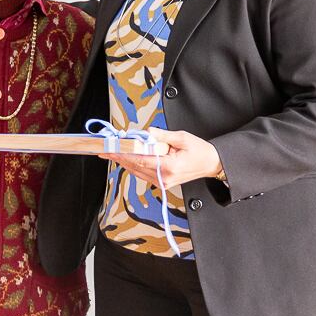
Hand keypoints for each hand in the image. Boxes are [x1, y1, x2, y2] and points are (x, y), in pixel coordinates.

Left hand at [102, 128, 221, 189]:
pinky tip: (126, 158)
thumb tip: (147, 133)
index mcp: (169, 166)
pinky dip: (133, 166)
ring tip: (112, 152)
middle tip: (104, 150)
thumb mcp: (182, 138)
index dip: (123, 154)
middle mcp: (164, 177)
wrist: (211, 164)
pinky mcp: (162, 182)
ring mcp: (163, 182)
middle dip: (119, 158)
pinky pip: (143, 174)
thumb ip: (162, 136)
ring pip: (137, 172)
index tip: (110, 149)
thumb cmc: (200, 151)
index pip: (140, 160)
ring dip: (124, 162)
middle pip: (135, 167)